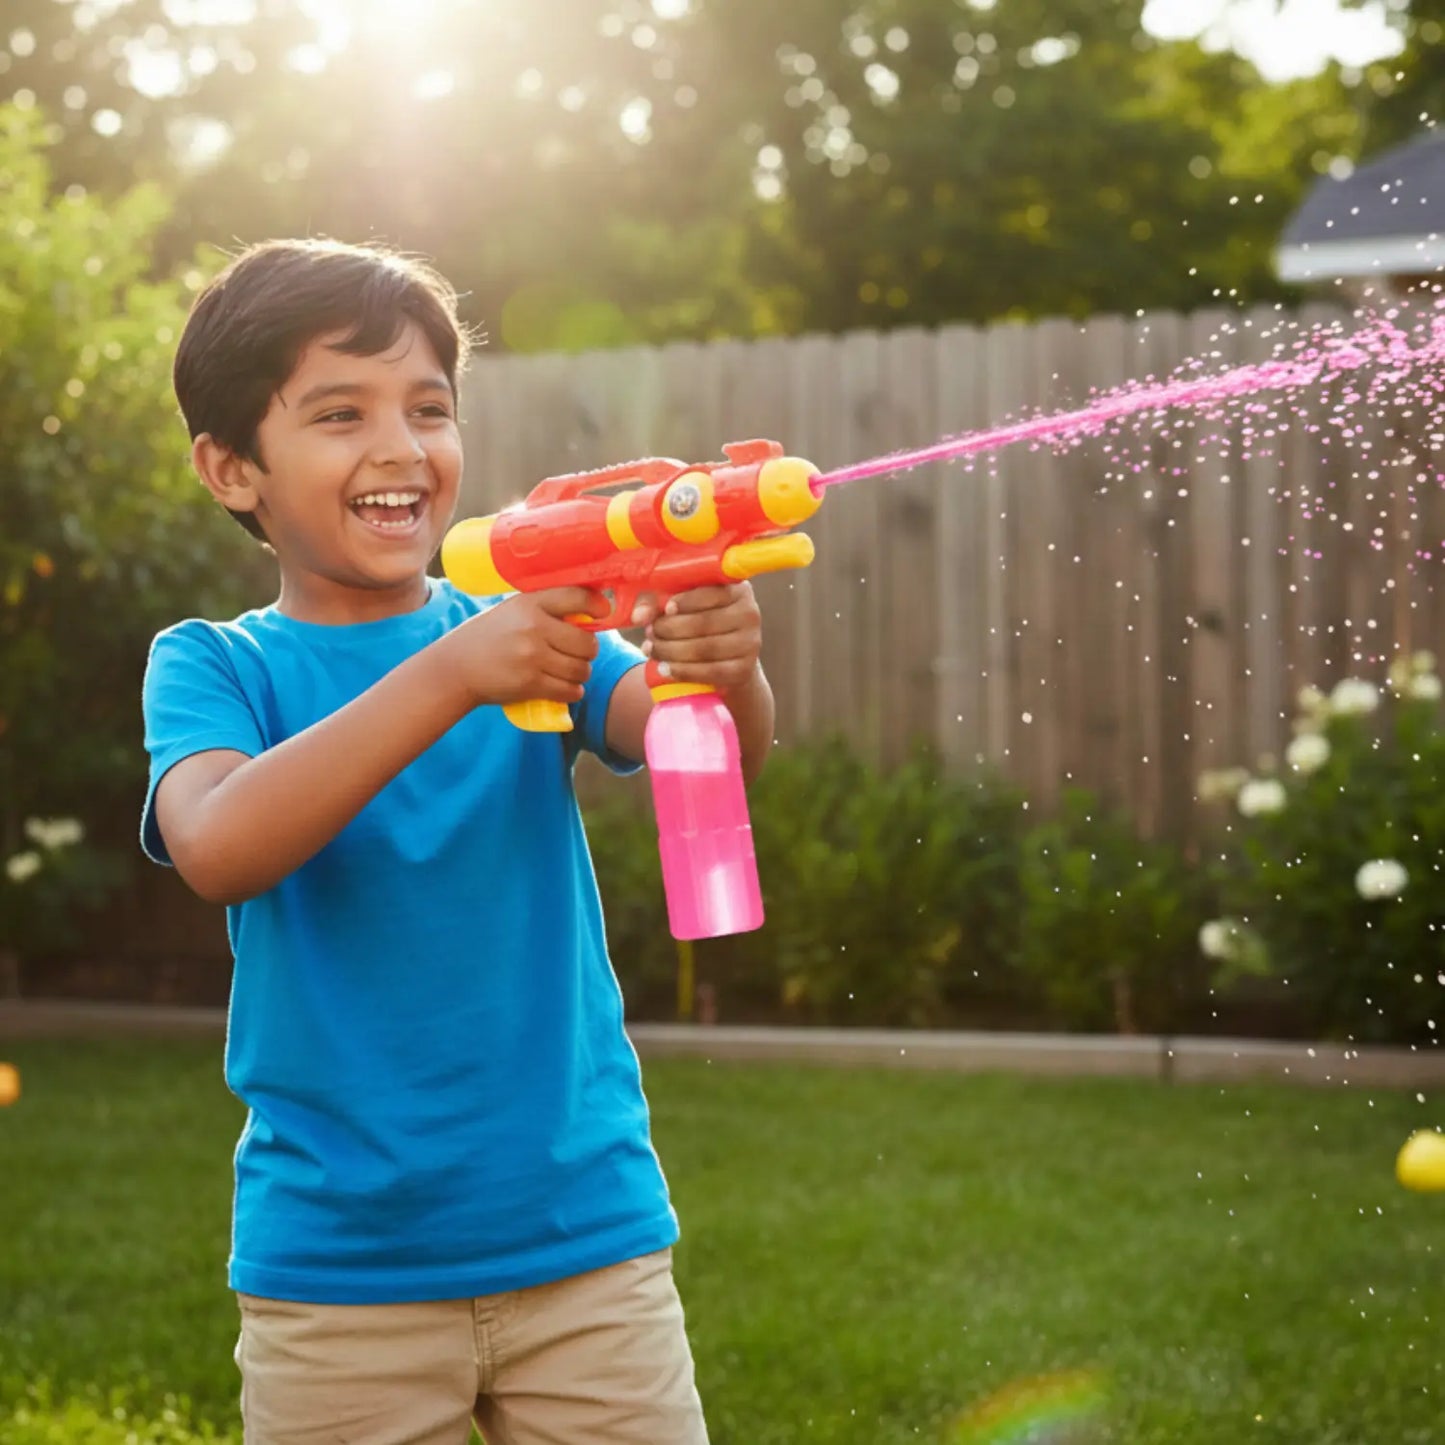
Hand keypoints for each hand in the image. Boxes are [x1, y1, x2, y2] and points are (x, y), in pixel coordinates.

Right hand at [447, 587, 606, 708]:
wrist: (456, 667)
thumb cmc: (489, 637)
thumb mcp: (513, 611)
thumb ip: (546, 609)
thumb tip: (590, 615)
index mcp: (529, 603)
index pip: (577, 597)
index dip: (597, 606)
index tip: (602, 614)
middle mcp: (533, 627)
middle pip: (587, 642)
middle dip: (588, 651)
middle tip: (578, 653)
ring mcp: (532, 657)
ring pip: (581, 669)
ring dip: (581, 673)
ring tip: (569, 671)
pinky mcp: (530, 684)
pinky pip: (570, 690)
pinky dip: (572, 691)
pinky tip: (563, 687)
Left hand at [641, 582, 762, 694]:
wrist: (727, 657)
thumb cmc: (699, 620)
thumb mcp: (680, 603)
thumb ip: (656, 602)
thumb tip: (639, 616)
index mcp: (738, 589)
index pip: (712, 593)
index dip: (687, 601)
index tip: (666, 609)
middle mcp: (750, 614)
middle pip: (704, 623)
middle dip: (669, 630)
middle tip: (649, 633)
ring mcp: (751, 643)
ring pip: (704, 648)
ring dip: (671, 651)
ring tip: (651, 650)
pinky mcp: (745, 669)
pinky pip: (711, 672)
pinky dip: (684, 671)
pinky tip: (665, 668)